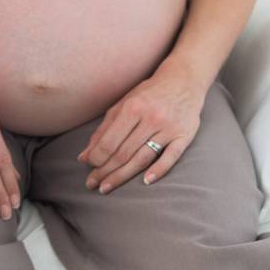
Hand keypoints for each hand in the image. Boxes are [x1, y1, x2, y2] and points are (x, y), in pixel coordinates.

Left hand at [76, 62, 206, 192]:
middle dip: (106, 171)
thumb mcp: (123, 104)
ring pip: (143, 158)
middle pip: (124, 152)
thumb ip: (104, 129)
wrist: (183, 81)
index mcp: (132, 107)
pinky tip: (145, 181)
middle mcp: (150, 118)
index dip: (97, 157)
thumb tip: (85, 155)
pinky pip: (171, 157)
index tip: (87, 168)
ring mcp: (168, 128)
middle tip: (93, 184)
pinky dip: (158, 170)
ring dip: (123, 175)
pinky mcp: (185, 136)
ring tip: (107, 187)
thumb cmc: (148, 94)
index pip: (110, 140)